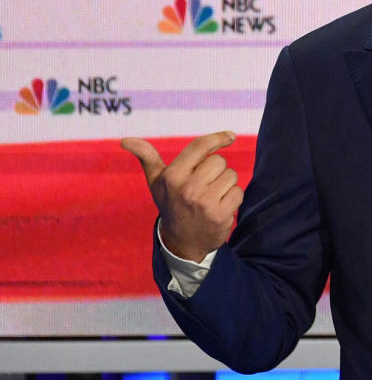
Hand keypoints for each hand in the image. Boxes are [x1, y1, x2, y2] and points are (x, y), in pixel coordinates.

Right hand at [122, 131, 243, 261]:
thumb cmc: (171, 204)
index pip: (200, 146)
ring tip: (210, 197)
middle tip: (204, 186)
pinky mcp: (220, 215)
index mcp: (172, 176)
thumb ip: (146, 157)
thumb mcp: (156, 182)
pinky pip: (238, 192)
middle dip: (216, 171)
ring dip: (226, 185)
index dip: (218, 138)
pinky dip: (233, 198)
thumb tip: (125, 140)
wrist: (182, 243)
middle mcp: (187, 188)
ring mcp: (204, 202)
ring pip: (231, 176)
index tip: (231, 136)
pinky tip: (219, 207)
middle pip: (219, 161)